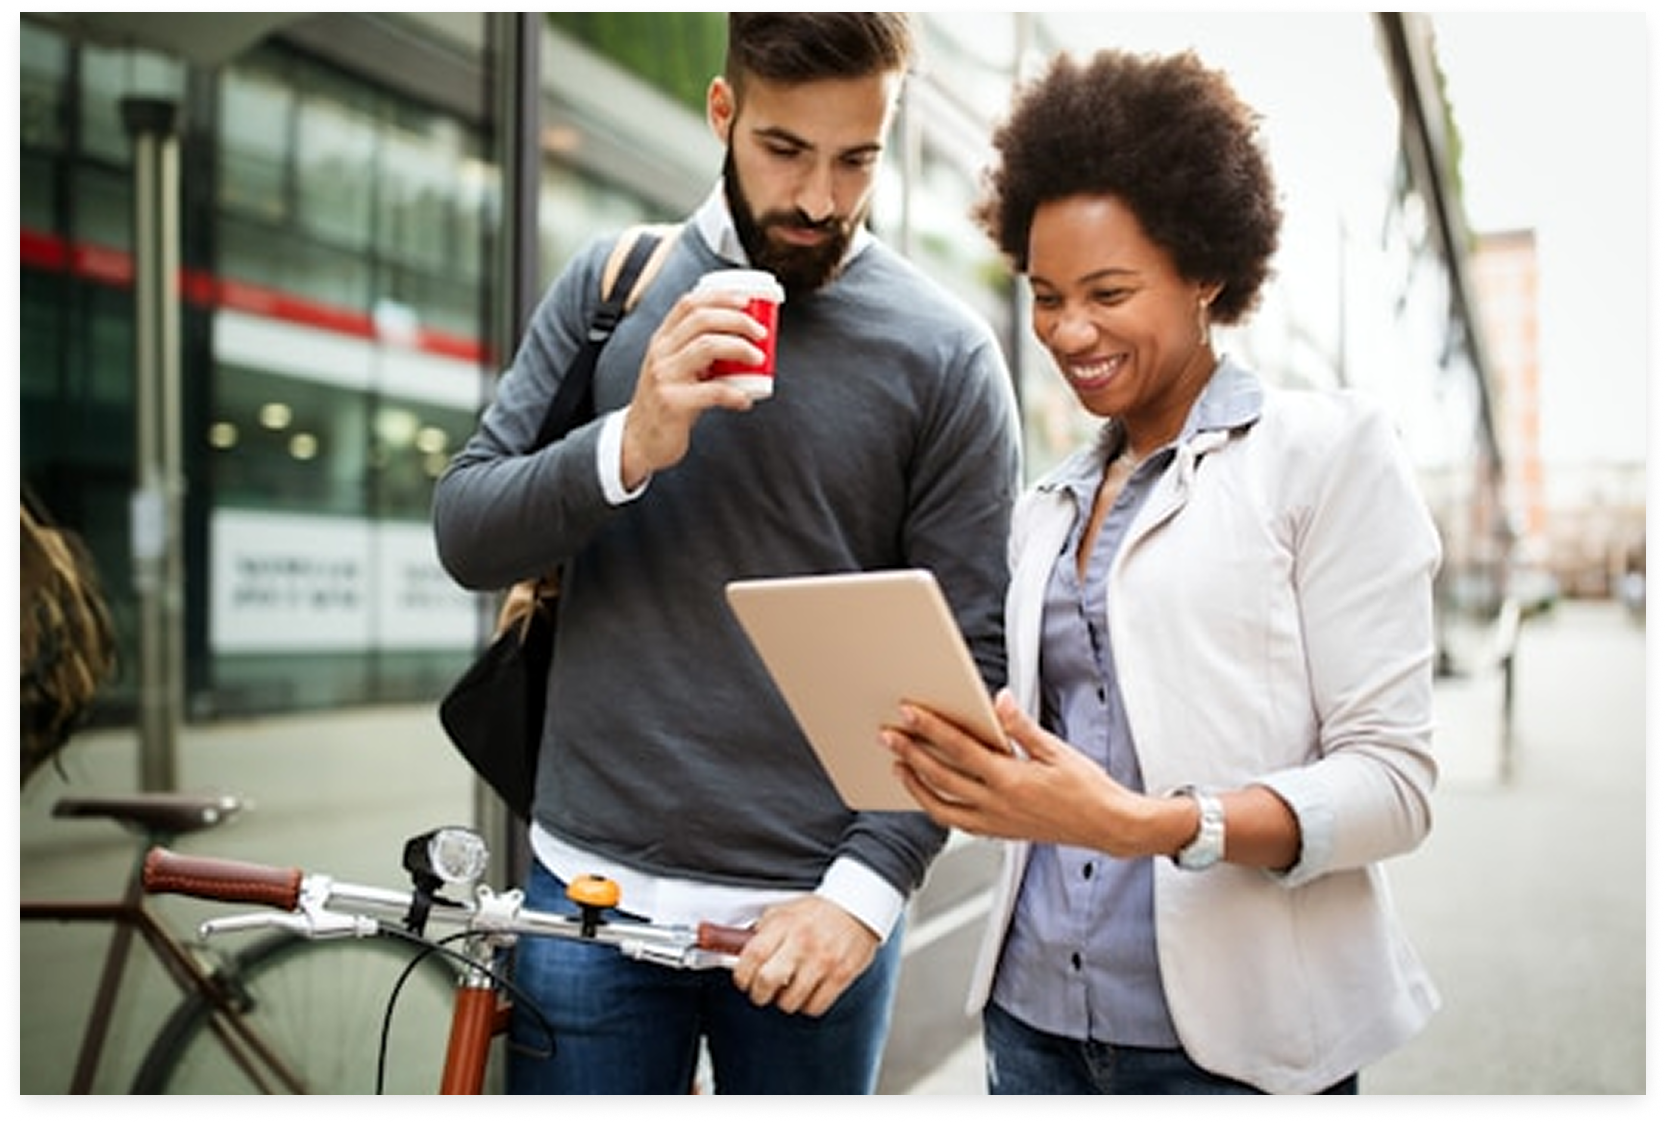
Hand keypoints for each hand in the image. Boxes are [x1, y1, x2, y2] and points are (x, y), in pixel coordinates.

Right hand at [619, 288, 766, 487]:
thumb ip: (697, 352)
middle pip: (702, 319)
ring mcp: (664, 376)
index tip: (747, 301)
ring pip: (707, 346)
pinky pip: (712, 391)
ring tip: (758, 359)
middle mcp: (660, 353)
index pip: (689, 304)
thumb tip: (742, 341)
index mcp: (662, 340)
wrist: (640, 441)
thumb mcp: (674, 369)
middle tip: (760, 333)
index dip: (720, 297)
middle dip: (738, 320)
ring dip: (740, 348)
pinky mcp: (672, 403)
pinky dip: (735, 394)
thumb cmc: (666, 403)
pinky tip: (745, 401)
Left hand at [731, 895, 878, 1016]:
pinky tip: (808, 993)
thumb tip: (735, 950)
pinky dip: (807, 1006)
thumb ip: (763, 930)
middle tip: (761, 992)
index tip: (742, 980)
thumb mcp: (785, 911)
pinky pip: (815, 1007)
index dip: (741, 975)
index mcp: (784, 924)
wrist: (859, 906)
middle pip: (767, 981)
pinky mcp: (841, 975)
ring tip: (788, 991)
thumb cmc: (818, 911)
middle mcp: (802, 942)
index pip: (752, 955)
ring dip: (784, 1002)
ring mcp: (823, 960)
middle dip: (758, 994)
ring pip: (790, 1001)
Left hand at [882, 689, 1159, 855]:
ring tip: (898, 765)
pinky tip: (929, 793)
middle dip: (910, 754)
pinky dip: (937, 807)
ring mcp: (996, 823)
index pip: (960, 749)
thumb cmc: (1088, 789)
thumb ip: (1022, 727)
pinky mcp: (999, 833)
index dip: (930, 729)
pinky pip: (958, 823)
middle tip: (887, 736)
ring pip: (941, 807)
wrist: (1108, 826)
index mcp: (1012, 779)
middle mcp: (998, 805)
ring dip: (915, 785)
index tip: (908, 713)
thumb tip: (1000, 701)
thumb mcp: (1057, 750)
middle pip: (941, 777)